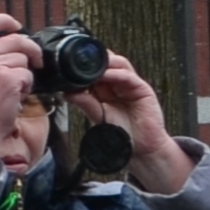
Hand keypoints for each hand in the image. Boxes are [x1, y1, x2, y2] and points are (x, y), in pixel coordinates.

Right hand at [0, 14, 38, 176]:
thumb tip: (12, 41)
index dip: (4, 20)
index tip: (16, 26)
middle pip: (15, 39)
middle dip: (30, 49)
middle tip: (35, 60)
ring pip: (23, 58)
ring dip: (26, 73)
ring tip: (15, 88)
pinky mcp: (7, 79)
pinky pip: (28, 73)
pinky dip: (28, 85)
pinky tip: (17, 95)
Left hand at [74, 51, 193, 190]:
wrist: (140, 149)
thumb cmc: (121, 134)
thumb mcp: (98, 116)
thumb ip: (86, 103)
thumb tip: (66, 93)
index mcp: (106, 89)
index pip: (95, 70)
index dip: (84, 66)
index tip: (69, 65)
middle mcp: (118, 84)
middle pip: (107, 63)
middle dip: (94, 60)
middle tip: (78, 61)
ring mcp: (131, 85)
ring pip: (118, 64)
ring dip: (105, 63)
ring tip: (90, 66)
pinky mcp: (142, 89)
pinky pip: (128, 76)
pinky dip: (116, 73)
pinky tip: (105, 75)